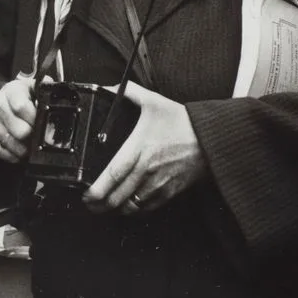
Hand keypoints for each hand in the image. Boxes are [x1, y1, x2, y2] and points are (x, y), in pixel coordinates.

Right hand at [0, 76, 37, 162]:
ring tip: (30, 146)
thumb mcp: (30, 87)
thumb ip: (44, 89)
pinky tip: (18, 151)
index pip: (21, 107)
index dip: (34, 120)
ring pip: (10, 143)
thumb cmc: (18, 97)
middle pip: (19, 130)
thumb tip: (54, 93)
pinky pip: (0, 151)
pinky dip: (12, 155)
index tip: (43, 125)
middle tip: (39, 139)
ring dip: (23, 149)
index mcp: (12, 91)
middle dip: (32, 138)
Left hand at [82, 81, 207, 215]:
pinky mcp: (171, 191)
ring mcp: (159, 183)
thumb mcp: (153, 101)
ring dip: (116, 209)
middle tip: (89, 204)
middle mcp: (147, 170)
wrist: (211, 139)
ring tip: (104, 206)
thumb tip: (109, 87)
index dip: (97, 190)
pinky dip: (135, 210)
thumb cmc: (182, 122)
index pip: (113, 174)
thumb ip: (128, 92)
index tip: (85, 195)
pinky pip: (148, 207)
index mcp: (139, 149)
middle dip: (100, 205)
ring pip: (132, 206)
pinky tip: (127, 206)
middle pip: (118, 196)